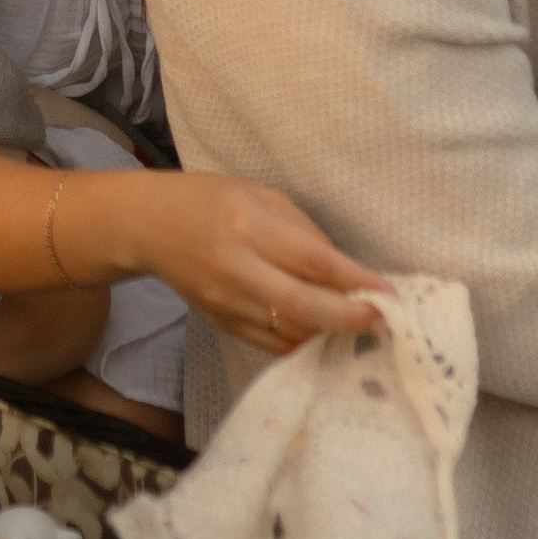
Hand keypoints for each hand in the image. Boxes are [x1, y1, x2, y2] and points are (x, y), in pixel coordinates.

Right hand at [67, 169, 390, 355]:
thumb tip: (345, 273)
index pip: (313, 261)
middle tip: (382, 321)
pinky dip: (301, 341)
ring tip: (358, 327)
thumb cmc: (210, 200)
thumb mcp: (261, 197)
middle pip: (303, 306)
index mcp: (248, 226)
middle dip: (349, 318)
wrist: (148, 225)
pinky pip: (270, 342)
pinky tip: (322, 333)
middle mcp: (236, 268)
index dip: (356, 281)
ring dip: (329, 334)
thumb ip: (303, 233)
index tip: (389, 293)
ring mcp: (225, 302)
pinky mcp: (220, 323)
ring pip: (289, 332)